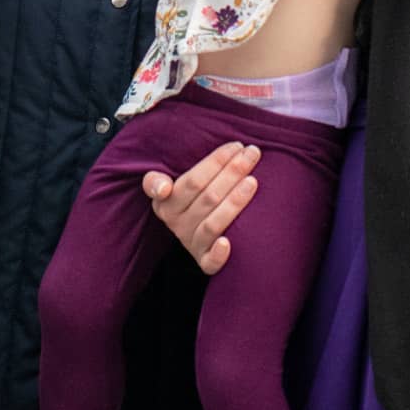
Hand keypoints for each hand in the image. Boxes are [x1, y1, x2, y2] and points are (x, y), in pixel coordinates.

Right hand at [143, 141, 259, 274]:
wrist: (199, 235)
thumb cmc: (191, 198)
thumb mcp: (172, 185)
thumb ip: (156, 180)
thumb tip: (163, 188)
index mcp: (166, 203)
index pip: (192, 181)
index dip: (216, 162)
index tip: (236, 146)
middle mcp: (176, 225)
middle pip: (208, 197)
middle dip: (233, 172)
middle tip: (253, 153)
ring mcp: (192, 244)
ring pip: (212, 224)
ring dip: (234, 202)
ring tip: (253, 181)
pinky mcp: (205, 263)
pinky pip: (210, 262)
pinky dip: (219, 254)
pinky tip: (228, 242)